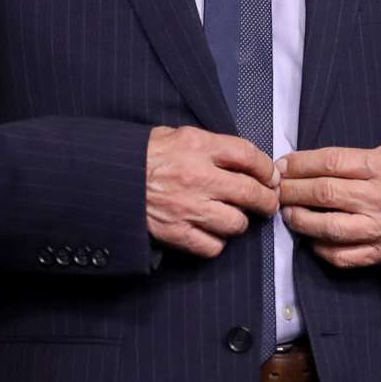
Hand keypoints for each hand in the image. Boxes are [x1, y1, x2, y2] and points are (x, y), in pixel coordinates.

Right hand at [147, 126, 278, 258]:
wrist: (110, 176)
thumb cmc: (144, 155)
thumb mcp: (178, 135)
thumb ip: (213, 146)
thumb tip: (246, 161)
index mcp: (198, 147)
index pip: (248, 156)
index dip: (266, 168)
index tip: (271, 176)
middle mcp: (197, 177)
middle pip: (250, 193)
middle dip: (267, 200)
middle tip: (268, 203)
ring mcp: (187, 207)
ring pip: (235, 224)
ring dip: (238, 222)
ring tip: (232, 216)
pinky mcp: (175, 232)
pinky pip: (212, 246)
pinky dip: (216, 242)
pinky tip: (210, 232)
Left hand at [278, 144, 380, 269]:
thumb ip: (363, 158)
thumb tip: (324, 164)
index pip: (329, 163)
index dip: (299, 164)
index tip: (284, 165)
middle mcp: (378, 198)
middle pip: (322, 193)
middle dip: (291, 190)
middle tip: (277, 188)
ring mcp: (379, 229)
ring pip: (327, 227)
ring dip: (300, 220)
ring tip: (288, 213)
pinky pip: (343, 256)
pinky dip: (321, 250)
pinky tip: (312, 241)